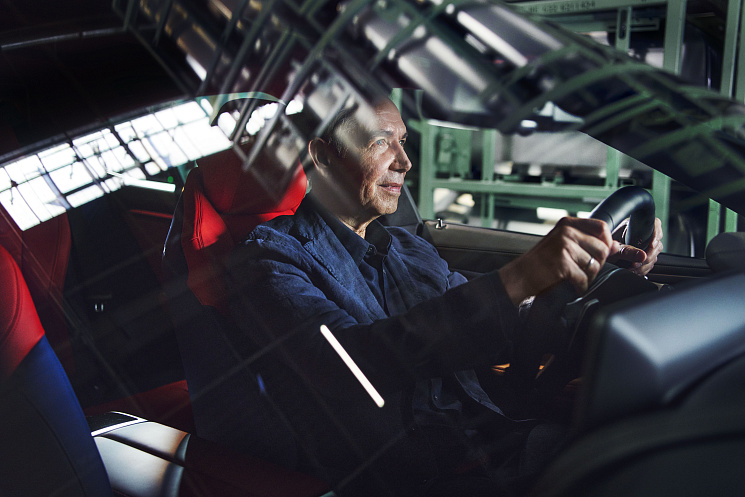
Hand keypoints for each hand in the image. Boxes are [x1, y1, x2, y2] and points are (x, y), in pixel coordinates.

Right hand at [499, 217, 617, 304]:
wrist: (520, 276)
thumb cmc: (541, 262)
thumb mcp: (564, 245)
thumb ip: (588, 243)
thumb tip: (616, 246)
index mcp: (567, 224)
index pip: (601, 227)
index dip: (608, 242)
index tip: (604, 253)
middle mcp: (566, 232)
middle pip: (602, 248)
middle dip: (597, 264)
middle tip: (584, 270)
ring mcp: (564, 247)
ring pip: (595, 265)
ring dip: (589, 276)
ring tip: (576, 278)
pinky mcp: (562, 263)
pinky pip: (584, 278)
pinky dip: (581, 286)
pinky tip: (572, 285)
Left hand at [607, 217, 662, 276]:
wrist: (601, 256)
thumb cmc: (605, 248)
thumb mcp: (614, 248)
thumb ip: (627, 250)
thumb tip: (643, 256)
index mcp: (635, 226)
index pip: (654, 224)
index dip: (656, 234)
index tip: (652, 245)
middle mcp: (642, 235)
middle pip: (657, 244)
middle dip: (648, 256)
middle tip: (637, 263)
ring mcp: (644, 246)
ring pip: (654, 256)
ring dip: (645, 265)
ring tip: (633, 268)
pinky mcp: (643, 257)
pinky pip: (650, 264)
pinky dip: (643, 269)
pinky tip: (634, 271)